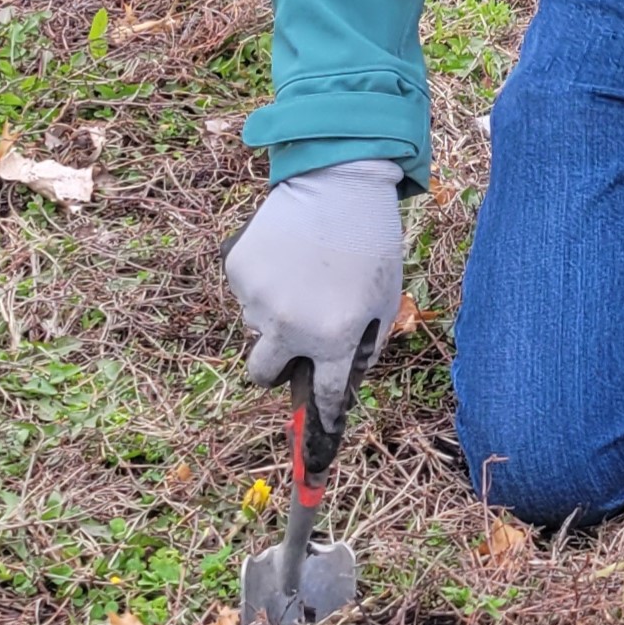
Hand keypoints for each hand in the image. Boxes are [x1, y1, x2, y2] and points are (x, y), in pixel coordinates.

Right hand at [223, 157, 403, 457]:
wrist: (338, 183)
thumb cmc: (370, 243)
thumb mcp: (384, 299)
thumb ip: (366, 346)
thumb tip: (343, 379)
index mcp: (334, 338)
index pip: (321, 397)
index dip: (319, 420)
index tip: (314, 441)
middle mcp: (291, 327)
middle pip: (261, 376)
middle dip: (273, 368)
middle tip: (291, 339)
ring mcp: (259, 300)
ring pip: (255, 326)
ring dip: (273, 311)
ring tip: (302, 271)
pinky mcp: (239, 272)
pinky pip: (245, 293)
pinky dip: (262, 281)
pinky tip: (286, 253)